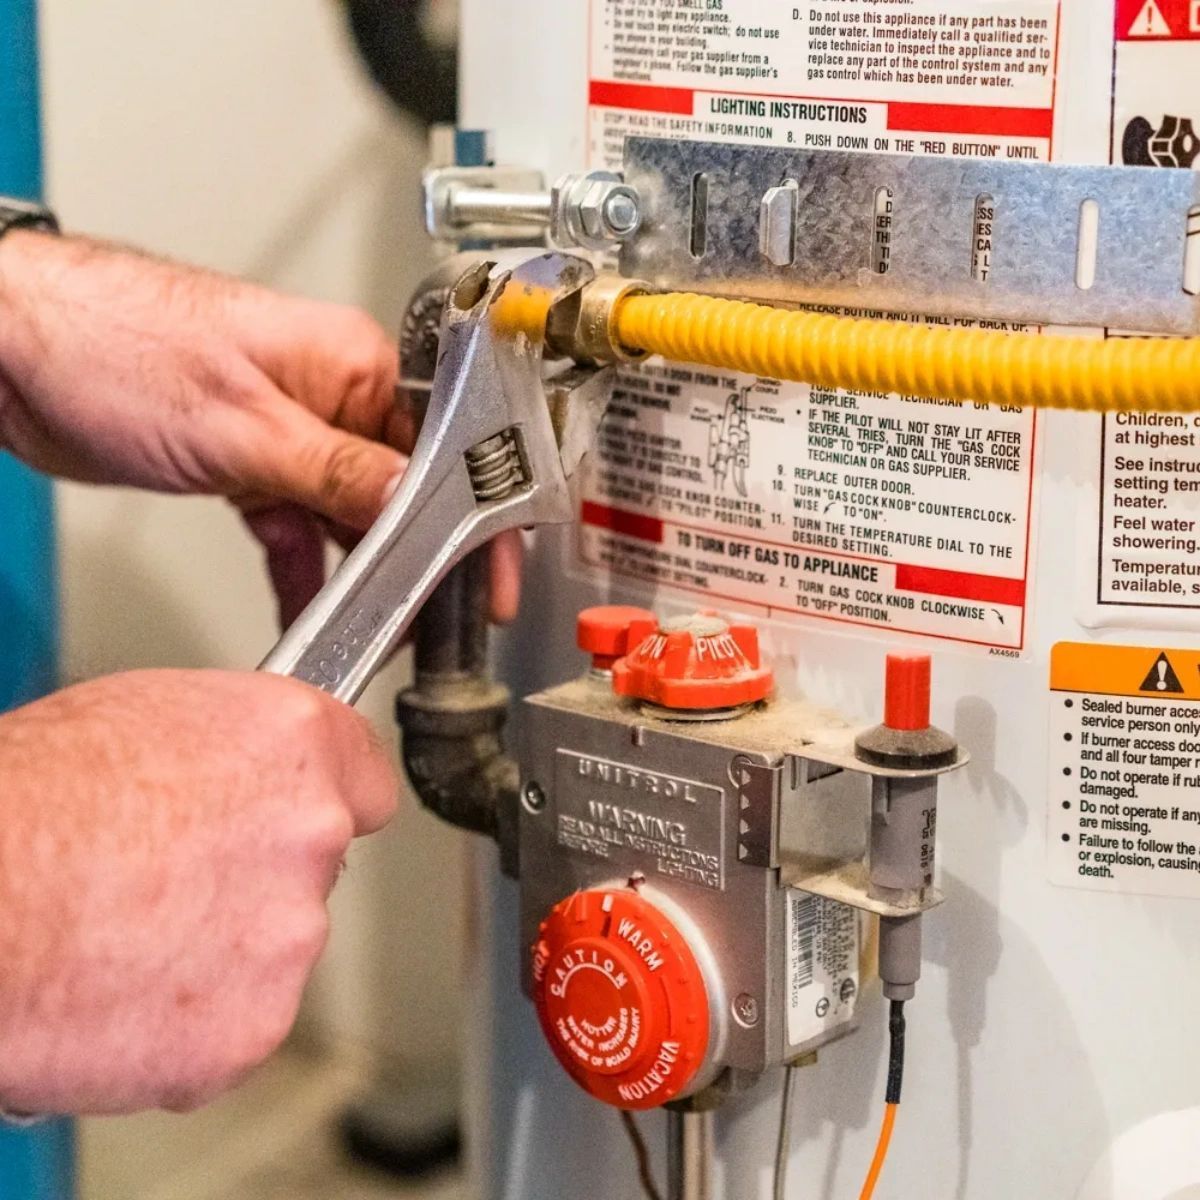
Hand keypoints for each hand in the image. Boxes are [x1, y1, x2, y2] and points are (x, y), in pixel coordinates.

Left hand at [0, 231, 520, 626]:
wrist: (15, 350)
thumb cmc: (114, 343)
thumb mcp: (244, 427)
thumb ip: (340, 475)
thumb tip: (416, 509)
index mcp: (352, 363)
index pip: (445, 447)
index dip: (473, 517)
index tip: (488, 573)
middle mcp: (332, 394)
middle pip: (405, 489)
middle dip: (417, 556)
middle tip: (432, 614)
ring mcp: (292, 429)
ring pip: (352, 514)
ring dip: (360, 571)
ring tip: (375, 623)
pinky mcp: (252, 461)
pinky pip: (298, 525)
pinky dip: (303, 569)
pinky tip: (308, 608)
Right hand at [0, 670, 396, 1114]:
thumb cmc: (29, 796)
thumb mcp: (147, 716)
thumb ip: (232, 753)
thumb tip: (240, 776)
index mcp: (296, 745)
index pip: (367, 782)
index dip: (328, 800)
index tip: (306, 816)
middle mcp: (310, 836)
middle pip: (312, 870)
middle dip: (255, 881)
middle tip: (168, 883)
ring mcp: (286, 938)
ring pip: (271, 953)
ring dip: (217, 956)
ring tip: (120, 936)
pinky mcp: (247, 1029)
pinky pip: (232, 1029)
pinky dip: (182, 1026)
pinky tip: (115, 991)